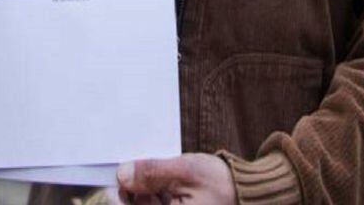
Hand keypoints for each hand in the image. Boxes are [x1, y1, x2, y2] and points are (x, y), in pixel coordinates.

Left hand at [115, 154, 235, 204]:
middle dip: (133, 187)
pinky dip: (155, 190)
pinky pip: (158, 202)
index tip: (115, 176)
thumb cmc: (220, 183)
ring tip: (151, 167)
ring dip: (144, 187)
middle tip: (130, 164)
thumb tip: (123, 174)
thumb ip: (153, 173)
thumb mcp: (185, 171)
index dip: (121, 195)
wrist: (247, 192)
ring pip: (147, 204)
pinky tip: (161, 174)